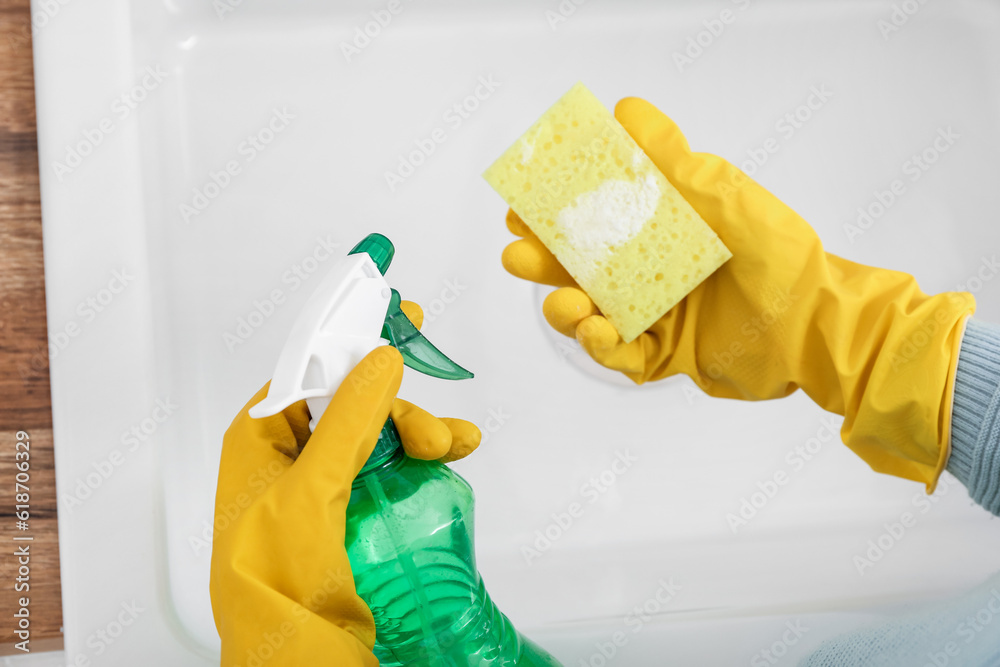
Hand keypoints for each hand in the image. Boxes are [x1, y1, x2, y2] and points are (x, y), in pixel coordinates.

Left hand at [209, 302, 479, 665]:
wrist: (293, 656)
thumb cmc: (276, 579)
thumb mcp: (311, 492)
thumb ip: (347, 421)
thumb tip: (379, 357)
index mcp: (260, 437)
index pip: (309, 366)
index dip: (354, 338)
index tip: (400, 311)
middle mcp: (287, 454)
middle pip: (352, 401)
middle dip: (399, 408)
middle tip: (436, 434)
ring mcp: (318, 483)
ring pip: (377, 432)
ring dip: (419, 431)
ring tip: (454, 448)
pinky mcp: (347, 511)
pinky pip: (388, 466)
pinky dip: (421, 458)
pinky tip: (452, 459)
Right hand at [501, 97, 973, 489]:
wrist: (818, 325)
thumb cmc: (778, 252)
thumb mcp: (721, 193)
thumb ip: (670, 158)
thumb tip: (625, 110)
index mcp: (662, 232)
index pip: (597, 221)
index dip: (557, 215)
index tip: (523, 206)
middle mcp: (654, 273)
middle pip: (584, 270)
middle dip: (546, 264)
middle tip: (517, 255)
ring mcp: (660, 317)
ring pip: (595, 316)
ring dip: (568, 311)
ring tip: (564, 303)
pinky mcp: (669, 356)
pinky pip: (625, 357)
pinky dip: (605, 346)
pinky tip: (598, 331)